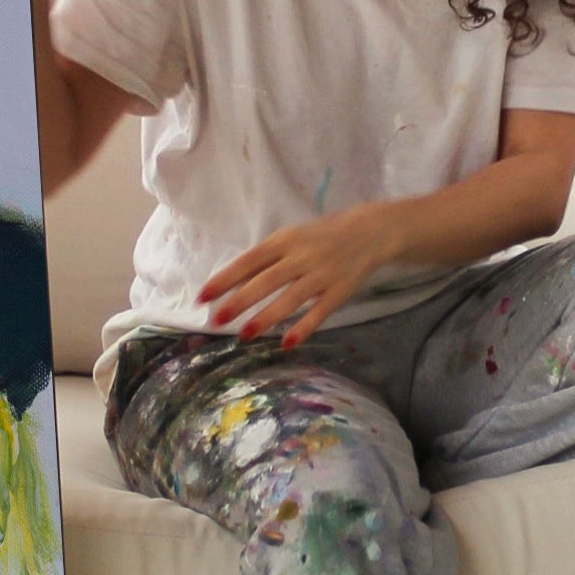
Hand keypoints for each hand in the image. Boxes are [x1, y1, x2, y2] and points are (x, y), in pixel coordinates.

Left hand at [200, 204, 414, 346]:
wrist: (371, 231)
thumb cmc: (321, 237)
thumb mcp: (292, 239)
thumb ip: (266, 260)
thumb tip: (233, 285)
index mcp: (285, 240)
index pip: (249, 261)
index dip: (225, 279)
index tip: (203, 297)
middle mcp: (301, 256)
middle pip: (266, 281)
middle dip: (240, 301)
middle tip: (217, 320)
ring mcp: (322, 274)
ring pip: (290, 298)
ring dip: (266, 317)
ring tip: (244, 335)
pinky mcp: (340, 291)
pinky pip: (320, 312)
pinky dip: (303, 328)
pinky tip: (286, 344)